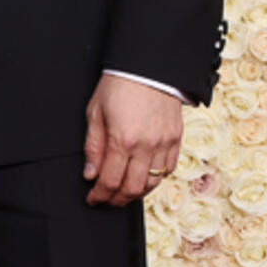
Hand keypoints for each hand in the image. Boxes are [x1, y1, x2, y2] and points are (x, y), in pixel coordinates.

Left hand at [83, 76, 182, 207]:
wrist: (149, 65)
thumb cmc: (120, 84)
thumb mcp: (95, 112)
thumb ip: (93, 146)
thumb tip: (90, 174)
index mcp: (122, 139)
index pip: (109, 181)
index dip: (99, 196)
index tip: (93, 199)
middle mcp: (145, 145)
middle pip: (132, 188)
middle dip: (116, 200)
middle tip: (106, 200)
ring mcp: (164, 143)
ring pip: (152, 183)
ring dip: (136, 193)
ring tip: (124, 192)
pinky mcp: (176, 138)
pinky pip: (168, 169)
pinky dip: (155, 178)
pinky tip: (144, 176)